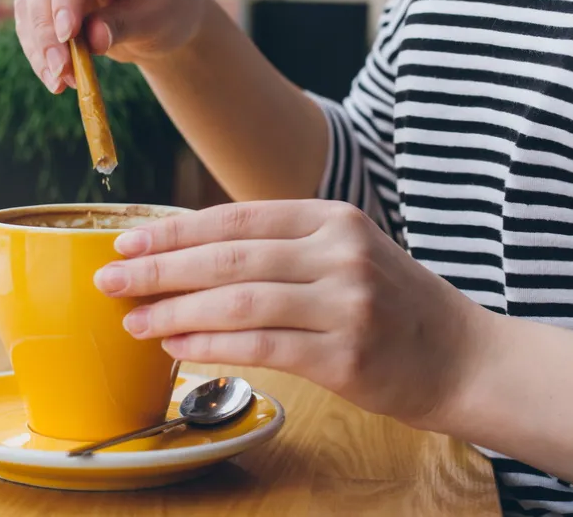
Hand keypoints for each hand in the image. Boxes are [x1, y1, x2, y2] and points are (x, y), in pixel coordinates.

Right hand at [14, 0, 204, 92]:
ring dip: (39, 44)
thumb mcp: (155, 16)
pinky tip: (55, 79)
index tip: (68, 34)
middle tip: (61, 68)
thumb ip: (123, 24)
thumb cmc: (167, 6)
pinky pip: (28, 19)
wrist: (161, 17)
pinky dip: (38, 51)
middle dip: (47, 26)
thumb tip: (92, 40)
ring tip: (60, 82)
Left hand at [93, 200, 490, 428]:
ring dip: (174, 311)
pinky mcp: (345, 355)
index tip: (127, 241)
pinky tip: (176, 347)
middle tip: (110, 279)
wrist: (462, 355)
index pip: (237, 218)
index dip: (175, 230)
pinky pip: (260, 347)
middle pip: (229, 258)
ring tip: (132, 320)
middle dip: (160, 268)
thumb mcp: (345, 253)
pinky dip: (210, 345)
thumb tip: (192, 255)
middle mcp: (339, 253)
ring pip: (238, 302)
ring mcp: (346, 303)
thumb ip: (280, 247)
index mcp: (333, 218)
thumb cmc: (392, 303)